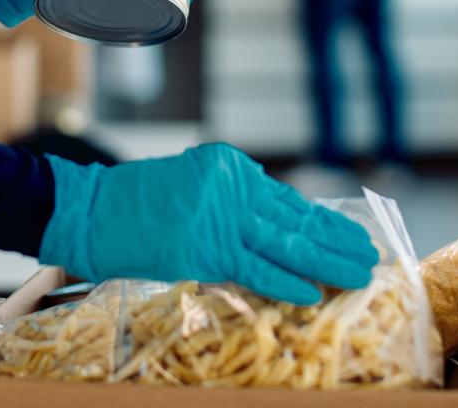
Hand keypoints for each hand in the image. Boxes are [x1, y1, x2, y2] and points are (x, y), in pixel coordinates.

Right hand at [39, 143, 378, 304]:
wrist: (87, 209)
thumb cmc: (133, 203)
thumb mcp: (190, 184)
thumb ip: (230, 201)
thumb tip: (272, 227)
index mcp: (230, 167)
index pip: (285, 201)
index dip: (321, 222)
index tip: (349, 234)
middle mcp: (233, 186)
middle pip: (294, 219)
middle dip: (335, 240)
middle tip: (370, 255)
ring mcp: (220, 217)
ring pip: (286, 244)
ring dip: (326, 262)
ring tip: (358, 274)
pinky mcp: (205, 249)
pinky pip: (255, 268)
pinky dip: (285, 281)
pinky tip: (313, 291)